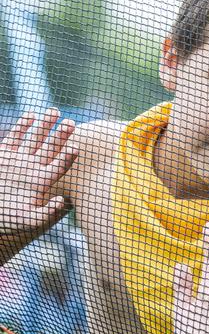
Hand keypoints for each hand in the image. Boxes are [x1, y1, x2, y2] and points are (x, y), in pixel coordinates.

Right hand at [0, 109, 76, 234]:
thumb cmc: (9, 221)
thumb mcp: (29, 222)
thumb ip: (47, 214)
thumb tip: (63, 201)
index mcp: (42, 182)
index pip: (59, 167)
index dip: (67, 158)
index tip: (76, 147)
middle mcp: (34, 168)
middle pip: (51, 148)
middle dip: (60, 135)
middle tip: (71, 123)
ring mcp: (18, 160)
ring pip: (35, 138)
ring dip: (44, 125)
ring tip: (55, 111)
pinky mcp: (3, 155)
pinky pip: (15, 137)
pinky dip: (22, 126)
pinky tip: (31, 114)